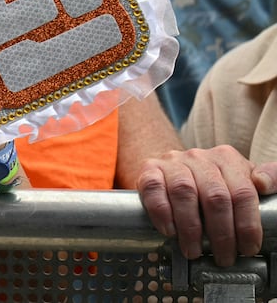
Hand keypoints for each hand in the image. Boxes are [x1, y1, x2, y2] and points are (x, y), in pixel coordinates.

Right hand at [136, 145, 276, 265]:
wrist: (172, 170)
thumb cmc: (211, 182)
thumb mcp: (241, 179)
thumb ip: (266, 179)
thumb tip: (266, 184)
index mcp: (227, 159)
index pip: (243, 192)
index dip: (248, 225)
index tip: (248, 247)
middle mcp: (199, 157)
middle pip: (215, 196)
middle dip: (221, 234)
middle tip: (223, 257)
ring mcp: (172, 162)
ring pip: (184, 193)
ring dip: (191, 228)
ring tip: (194, 251)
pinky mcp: (149, 170)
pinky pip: (153, 190)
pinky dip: (162, 213)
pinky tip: (169, 231)